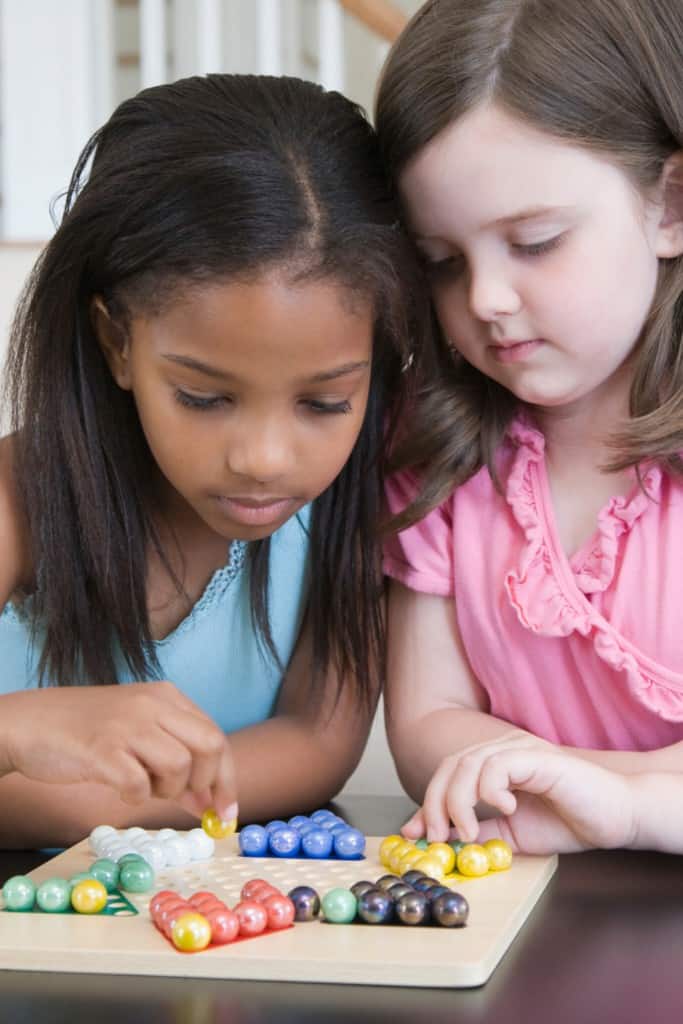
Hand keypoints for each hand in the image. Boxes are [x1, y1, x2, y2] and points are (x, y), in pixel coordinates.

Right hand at [1, 682, 237, 821]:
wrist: (31, 724)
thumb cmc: (88, 733)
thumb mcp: (139, 736)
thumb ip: (175, 763)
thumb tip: (208, 803)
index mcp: (166, 696)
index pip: (215, 736)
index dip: (226, 778)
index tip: (227, 812)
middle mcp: (153, 704)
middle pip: (210, 746)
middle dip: (209, 785)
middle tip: (193, 806)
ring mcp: (128, 725)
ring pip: (179, 766)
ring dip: (167, 791)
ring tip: (143, 788)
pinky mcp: (102, 749)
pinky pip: (139, 784)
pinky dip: (136, 797)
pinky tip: (121, 790)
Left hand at [402, 733, 635, 853]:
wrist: (614, 818)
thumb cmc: (567, 822)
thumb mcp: (509, 835)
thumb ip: (477, 832)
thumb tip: (437, 838)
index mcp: (492, 765)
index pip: (447, 774)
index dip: (427, 802)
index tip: (415, 834)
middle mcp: (502, 750)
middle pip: (450, 766)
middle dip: (435, 803)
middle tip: (437, 836)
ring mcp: (519, 749)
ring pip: (468, 763)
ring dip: (458, 801)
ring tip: (469, 832)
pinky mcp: (536, 757)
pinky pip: (498, 765)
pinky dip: (490, 789)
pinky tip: (505, 809)